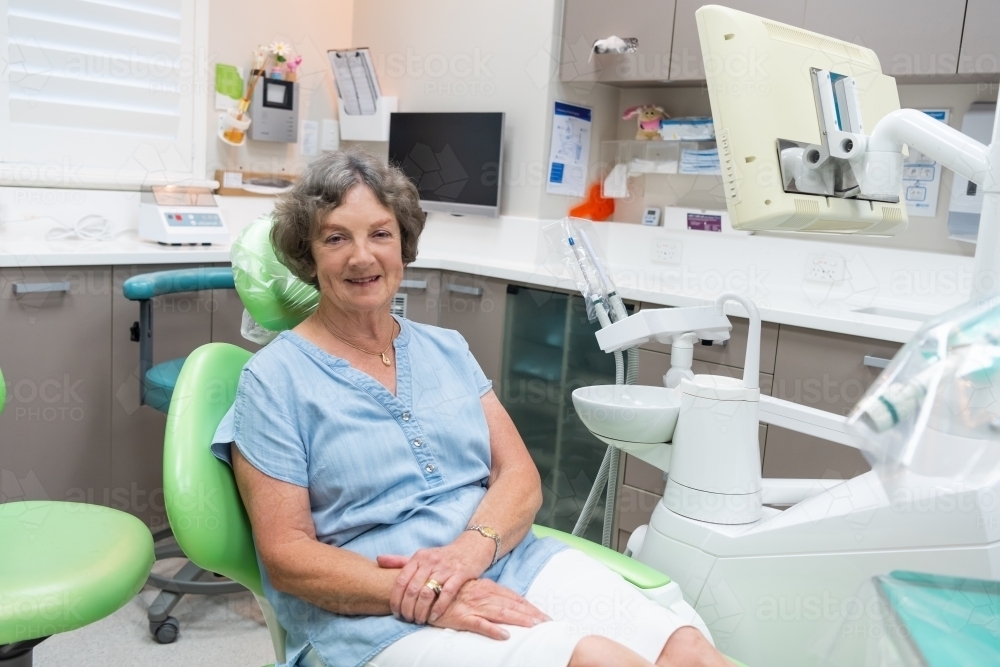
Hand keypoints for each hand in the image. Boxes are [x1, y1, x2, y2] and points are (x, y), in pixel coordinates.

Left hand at [377, 532, 494, 623]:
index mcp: (419, 557)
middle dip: (407, 608)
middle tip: (408, 619)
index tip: (395, 612)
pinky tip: (434, 617)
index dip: (395, 599)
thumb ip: (400, 561)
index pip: (401, 580)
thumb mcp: (422, 555)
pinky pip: (446, 593)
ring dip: (421, 611)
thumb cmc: (444, 556)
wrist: (472, 547)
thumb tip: (378, 560)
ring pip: (427, 593)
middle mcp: (431, 561)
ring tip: (419, 620)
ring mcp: (445, 568)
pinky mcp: (460, 574)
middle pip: (412, 589)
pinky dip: (438, 608)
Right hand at [429, 578, 548, 639]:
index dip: (530, 607)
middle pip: (513, 606)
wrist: (425, 587)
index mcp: (488, 588)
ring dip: (519, 620)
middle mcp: (484, 595)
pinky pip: (479, 624)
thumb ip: (489, 594)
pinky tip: (504, 635)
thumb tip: (505, 602)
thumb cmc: (451, 590)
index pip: (514, 598)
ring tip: (534, 627)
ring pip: (501, 614)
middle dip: (531, 615)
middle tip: (548, 623)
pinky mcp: (462, 617)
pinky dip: (492, 629)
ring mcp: (474, 606)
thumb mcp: (473, 589)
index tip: (545, 616)